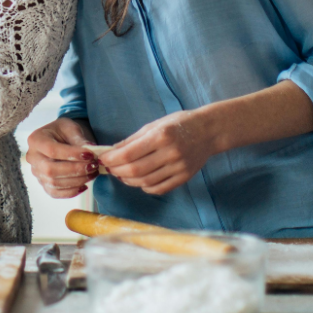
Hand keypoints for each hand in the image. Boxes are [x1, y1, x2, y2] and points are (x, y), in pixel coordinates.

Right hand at [25, 118, 98, 198]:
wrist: (59, 140)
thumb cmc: (64, 132)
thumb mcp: (71, 128)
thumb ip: (79, 139)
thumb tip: (92, 150)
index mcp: (36, 140)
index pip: (51, 150)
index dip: (71, 154)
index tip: (90, 154)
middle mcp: (32, 158)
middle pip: (50, 169)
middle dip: (75, 170)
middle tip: (93, 166)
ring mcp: (36, 173)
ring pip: (54, 183)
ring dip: (77, 180)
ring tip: (93, 173)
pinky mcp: (43, 184)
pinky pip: (55, 193)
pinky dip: (72, 191)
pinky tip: (84, 185)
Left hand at [97, 110, 215, 195]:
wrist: (208, 131)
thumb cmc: (179, 124)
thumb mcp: (154, 125)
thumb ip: (133, 139)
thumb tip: (113, 151)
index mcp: (161, 136)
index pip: (129, 153)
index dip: (112, 159)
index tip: (103, 159)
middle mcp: (170, 153)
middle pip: (135, 170)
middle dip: (117, 171)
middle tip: (110, 168)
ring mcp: (179, 167)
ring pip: (146, 182)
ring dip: (129, 180)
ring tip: (121, 175)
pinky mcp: (184, 177)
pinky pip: (160, 188)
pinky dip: (145, 187)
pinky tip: (139, 181)